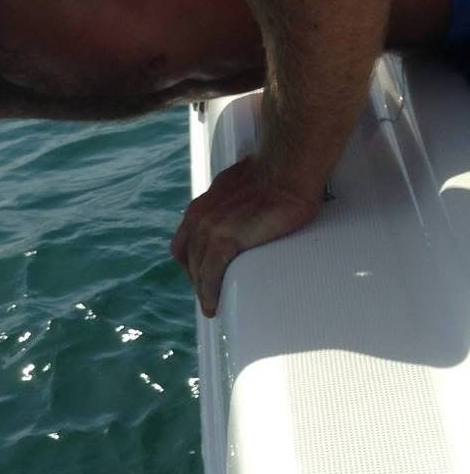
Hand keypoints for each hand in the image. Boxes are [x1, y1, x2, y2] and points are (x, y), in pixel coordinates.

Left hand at [169, 157, 320, 317]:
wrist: (287, 168)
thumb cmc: (276, 173)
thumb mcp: (242, 188)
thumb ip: (236, 204)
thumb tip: (250, 212)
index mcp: (202, 206)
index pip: (185, 243)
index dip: (192, 263)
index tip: (202, 276)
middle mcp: (199, 218)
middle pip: (189, 260)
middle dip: (197, 280)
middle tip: (210, 297)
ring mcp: (210, 229)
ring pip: (198, 271)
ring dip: (204, 291)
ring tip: (213, 306)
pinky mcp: (225, 240)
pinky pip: (211, 275)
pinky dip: (210, 292)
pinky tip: (215, 304)